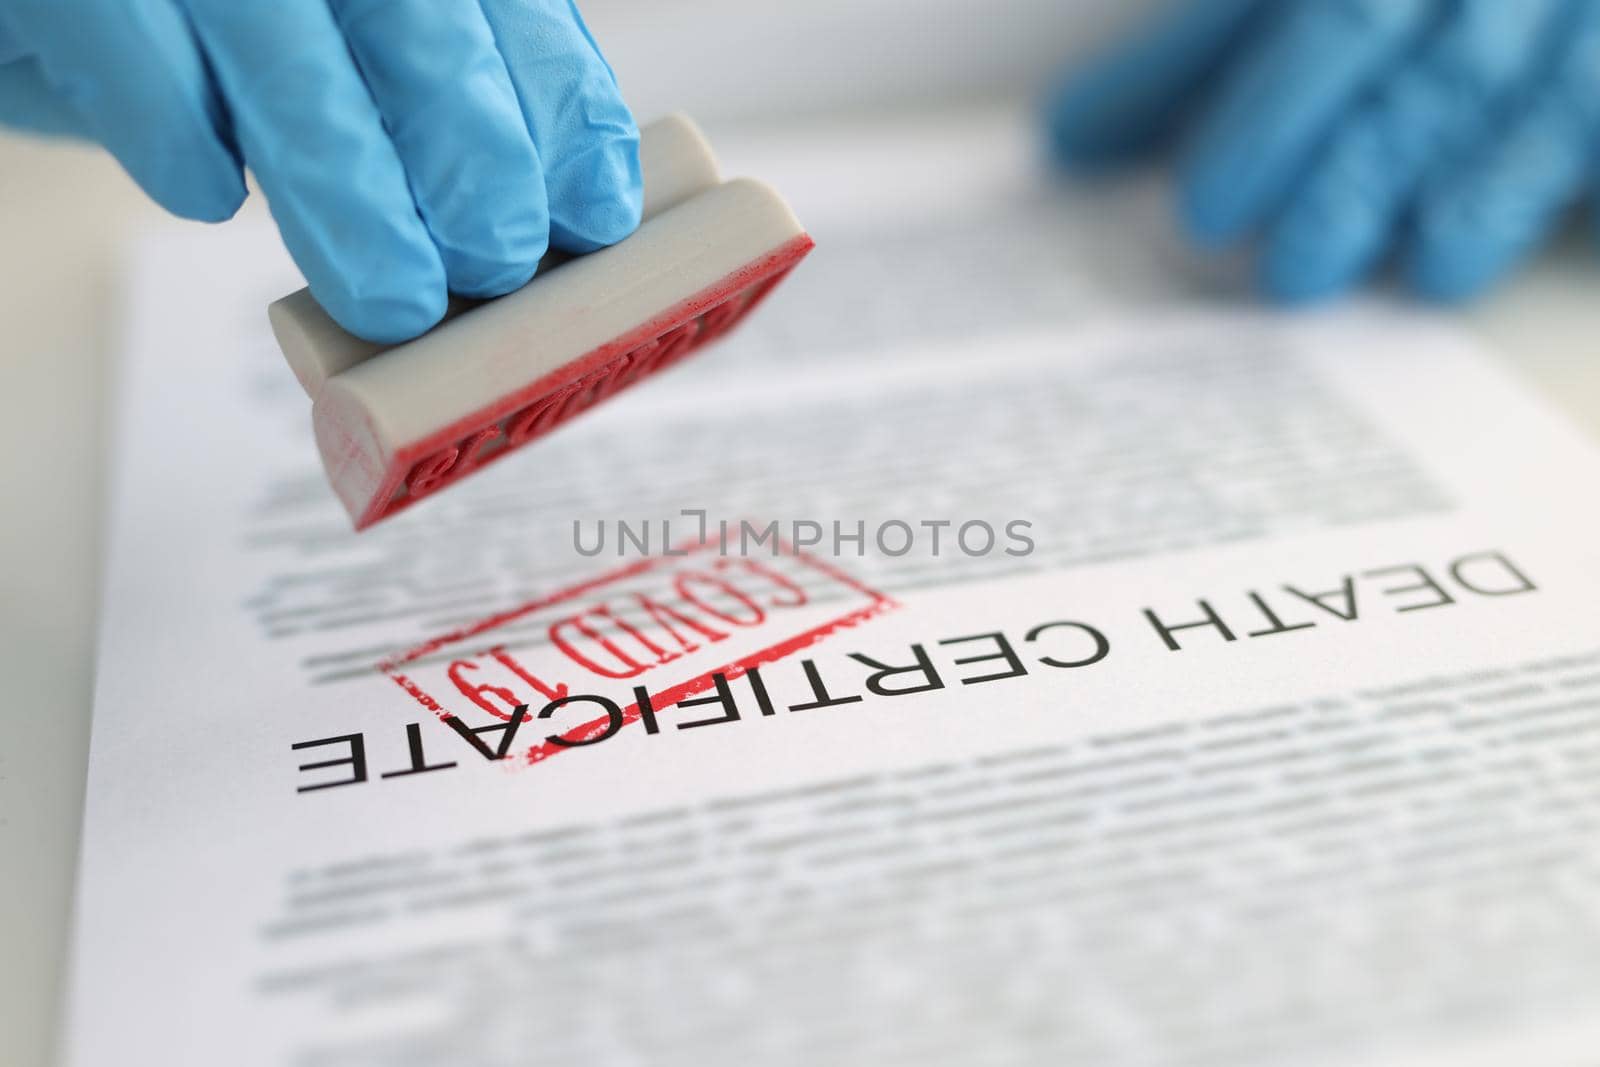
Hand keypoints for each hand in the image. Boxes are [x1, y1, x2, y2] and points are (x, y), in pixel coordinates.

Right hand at [0, 0, 640, 342]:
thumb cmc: (222, 27)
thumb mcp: (354, 39)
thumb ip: (438, 100)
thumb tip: (545, 237)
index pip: (522, 19)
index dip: (567, 121)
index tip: (592, 219)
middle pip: (428, 40)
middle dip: (480, 169)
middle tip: (493, 267)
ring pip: (299, 72)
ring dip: (358, 203)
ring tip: (396, 300)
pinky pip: (147, 75)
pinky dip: (185, 152)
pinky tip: (210, 195)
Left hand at [1046, 0, 1599, 302]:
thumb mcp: (1273, 1)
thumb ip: (1184, 67)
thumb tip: (1068, 142)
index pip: (1330, 22)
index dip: (1270, 119)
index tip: (1207, 212)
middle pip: (1430, 76)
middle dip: (1356, 180)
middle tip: (1292, 275)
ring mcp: (1577, 20)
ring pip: (1546, 104)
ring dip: (1484, 199)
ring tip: (1430, 275)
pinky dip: (1590, 195)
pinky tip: (1559, 246)